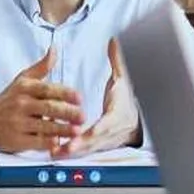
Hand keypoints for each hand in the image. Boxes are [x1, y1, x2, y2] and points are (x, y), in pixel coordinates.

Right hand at [0, 44, 83, 152]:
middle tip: (82, 116)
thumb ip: (42, 67)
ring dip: (62, 129)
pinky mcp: (16, 140)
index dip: (65, 93)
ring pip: (43, 126)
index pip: (47, 89)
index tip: (79, 98)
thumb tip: (55, 49)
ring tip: (77, 131)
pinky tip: (60, 143)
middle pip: (47, 108)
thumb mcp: (22, 79)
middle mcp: (20, 105)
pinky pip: (35, 142)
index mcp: (25, 88)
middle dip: (67, 113)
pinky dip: (48, 143)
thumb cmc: (9, 99)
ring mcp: (18, 123)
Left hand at [58, 40, 142, 155]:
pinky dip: (73, 153)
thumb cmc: (126, 97)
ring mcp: (107, 140)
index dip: (94, 130)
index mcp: (119, 114)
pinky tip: (57, 153)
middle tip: (62, 148)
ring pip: (89, 148)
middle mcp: (114, 130)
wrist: (139, 117)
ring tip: (54, 152)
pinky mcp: (101, 145)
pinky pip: (86, 150)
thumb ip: (117, 61)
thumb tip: (115, 40)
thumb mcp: (123, 78)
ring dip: (72, 152)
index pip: (107, 124)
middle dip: (79, 145)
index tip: (80, 133)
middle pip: (96, 140)